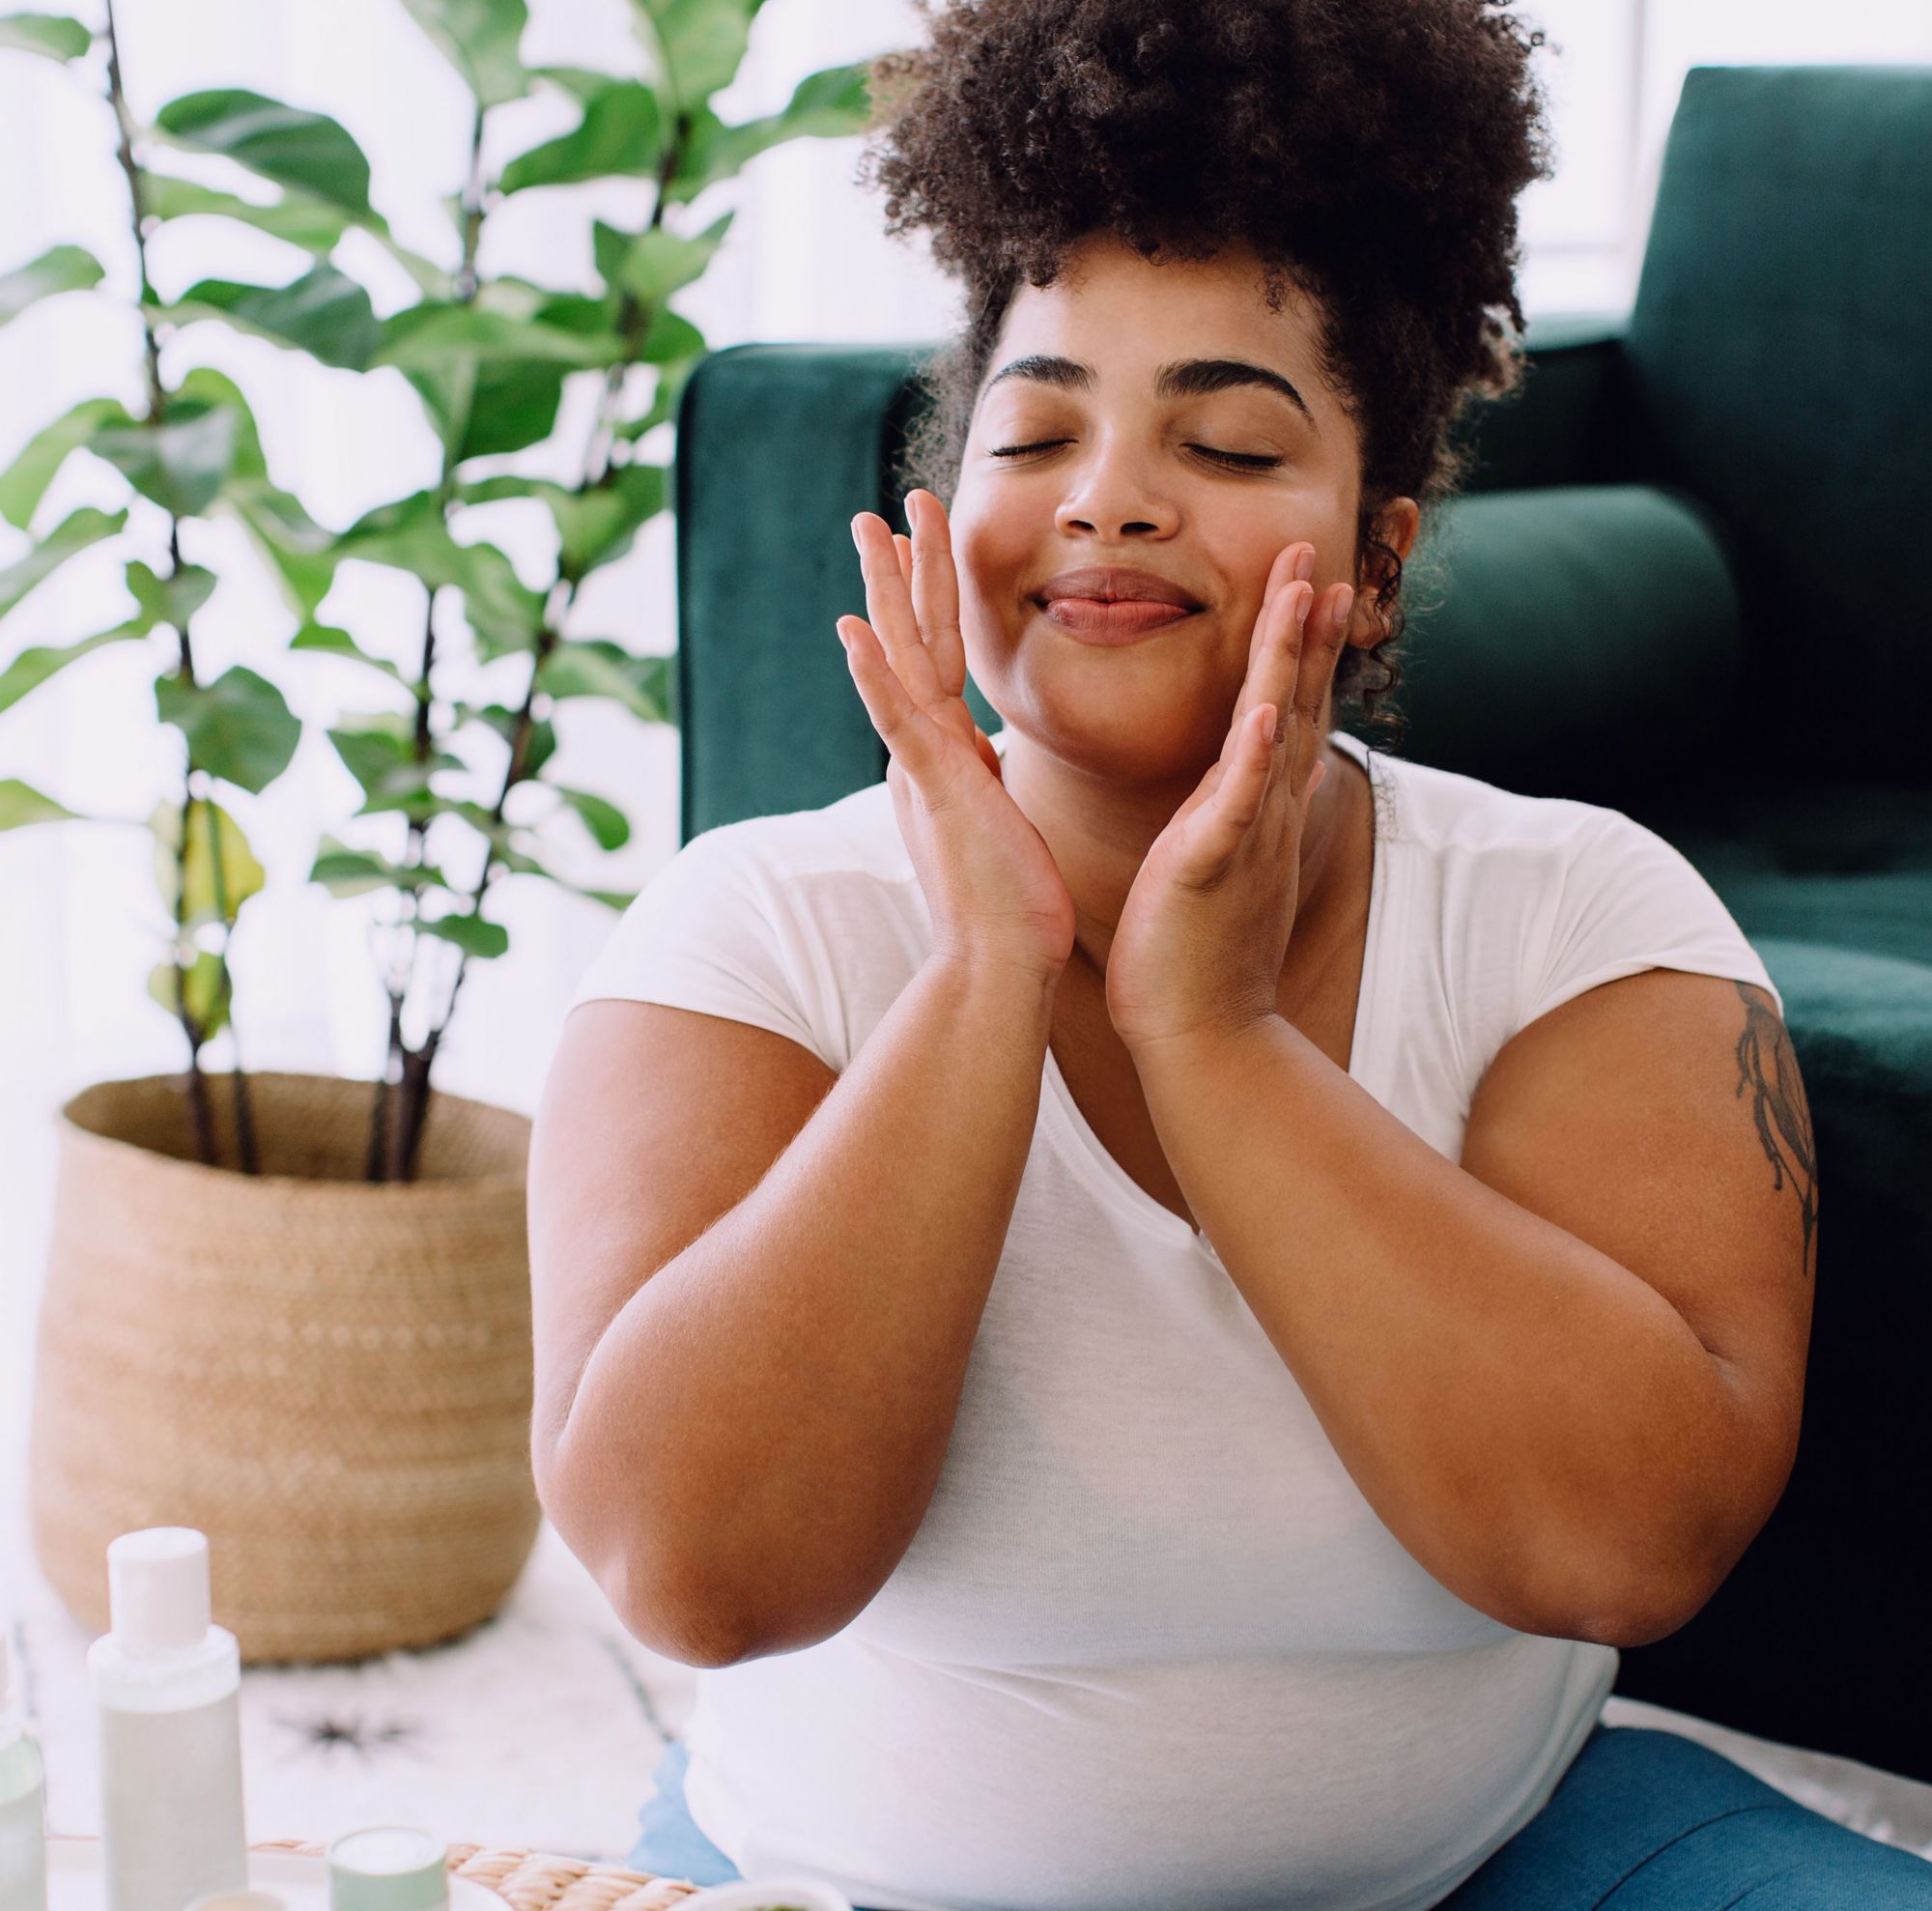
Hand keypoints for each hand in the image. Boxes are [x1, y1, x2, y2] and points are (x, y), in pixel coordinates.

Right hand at [840, 489, 1076, 984]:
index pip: (938, 656)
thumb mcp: (997, 817)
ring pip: (903, 661)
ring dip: (885, 592)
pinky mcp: (934, 793)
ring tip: (872, 527)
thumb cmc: (1012, 904)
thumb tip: (980, 749)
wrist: (1004, 964)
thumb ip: (981, 776)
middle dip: (902, 569)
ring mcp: (925, 769)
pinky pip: (898, 725)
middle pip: (914, 640)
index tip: (920, 544)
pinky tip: (851, 631)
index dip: (928, 597)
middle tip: (889, 505)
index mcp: (947, 754)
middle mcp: (926, 753)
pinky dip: (874, 678)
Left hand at [1104, 540, 1355, 1052]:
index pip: (1285, 710)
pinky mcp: (1210, 870)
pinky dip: (1257, 760)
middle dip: (1306, 627)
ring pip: (1276, 735)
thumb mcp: (1212, 863)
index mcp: (1252, 809)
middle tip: (1318, 553)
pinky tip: (1272, 712)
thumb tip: (1247, 776)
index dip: (1299, 645)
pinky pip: (1238, 807)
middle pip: (1297, 702)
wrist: (1199, 1035)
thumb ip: (1226, 813)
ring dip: (1292, 663)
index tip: (1309, 580)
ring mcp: (1244, 838)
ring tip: (1306, 594)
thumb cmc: (1190, 954)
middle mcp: (1263, 814)